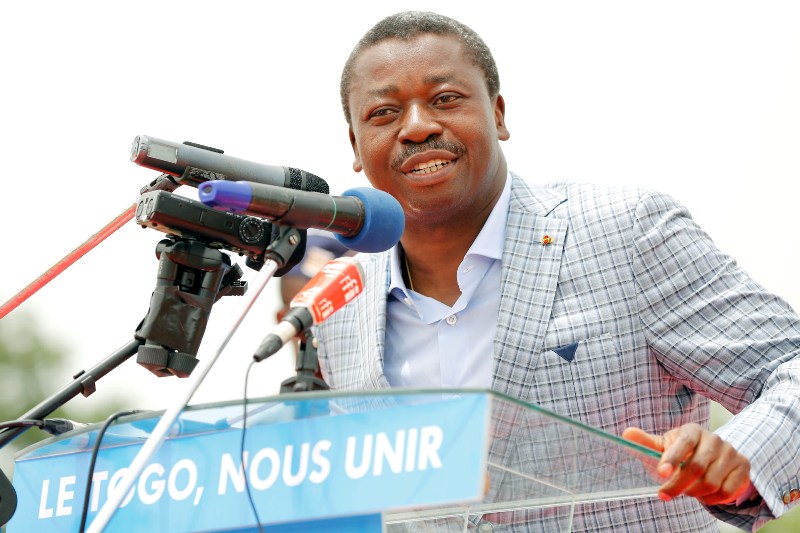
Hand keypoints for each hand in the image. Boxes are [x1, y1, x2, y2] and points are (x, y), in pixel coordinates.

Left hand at [622, 423, 750, 505]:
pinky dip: (712, 499)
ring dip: (694, 493)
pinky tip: (703, 495)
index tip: (661, 474)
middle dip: (678, 485)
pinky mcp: (743, 467)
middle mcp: (714, 438)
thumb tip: (626, 434)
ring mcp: (731, 452)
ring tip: (686, 491)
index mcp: (692, 431)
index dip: (672, 459)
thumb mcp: (662, 447)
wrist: (710, 459)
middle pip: (697, 467)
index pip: (684, 443)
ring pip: (712, 482)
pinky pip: (727, 491)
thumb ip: (645, 443)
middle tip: (665, 494)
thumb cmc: (680, 454)